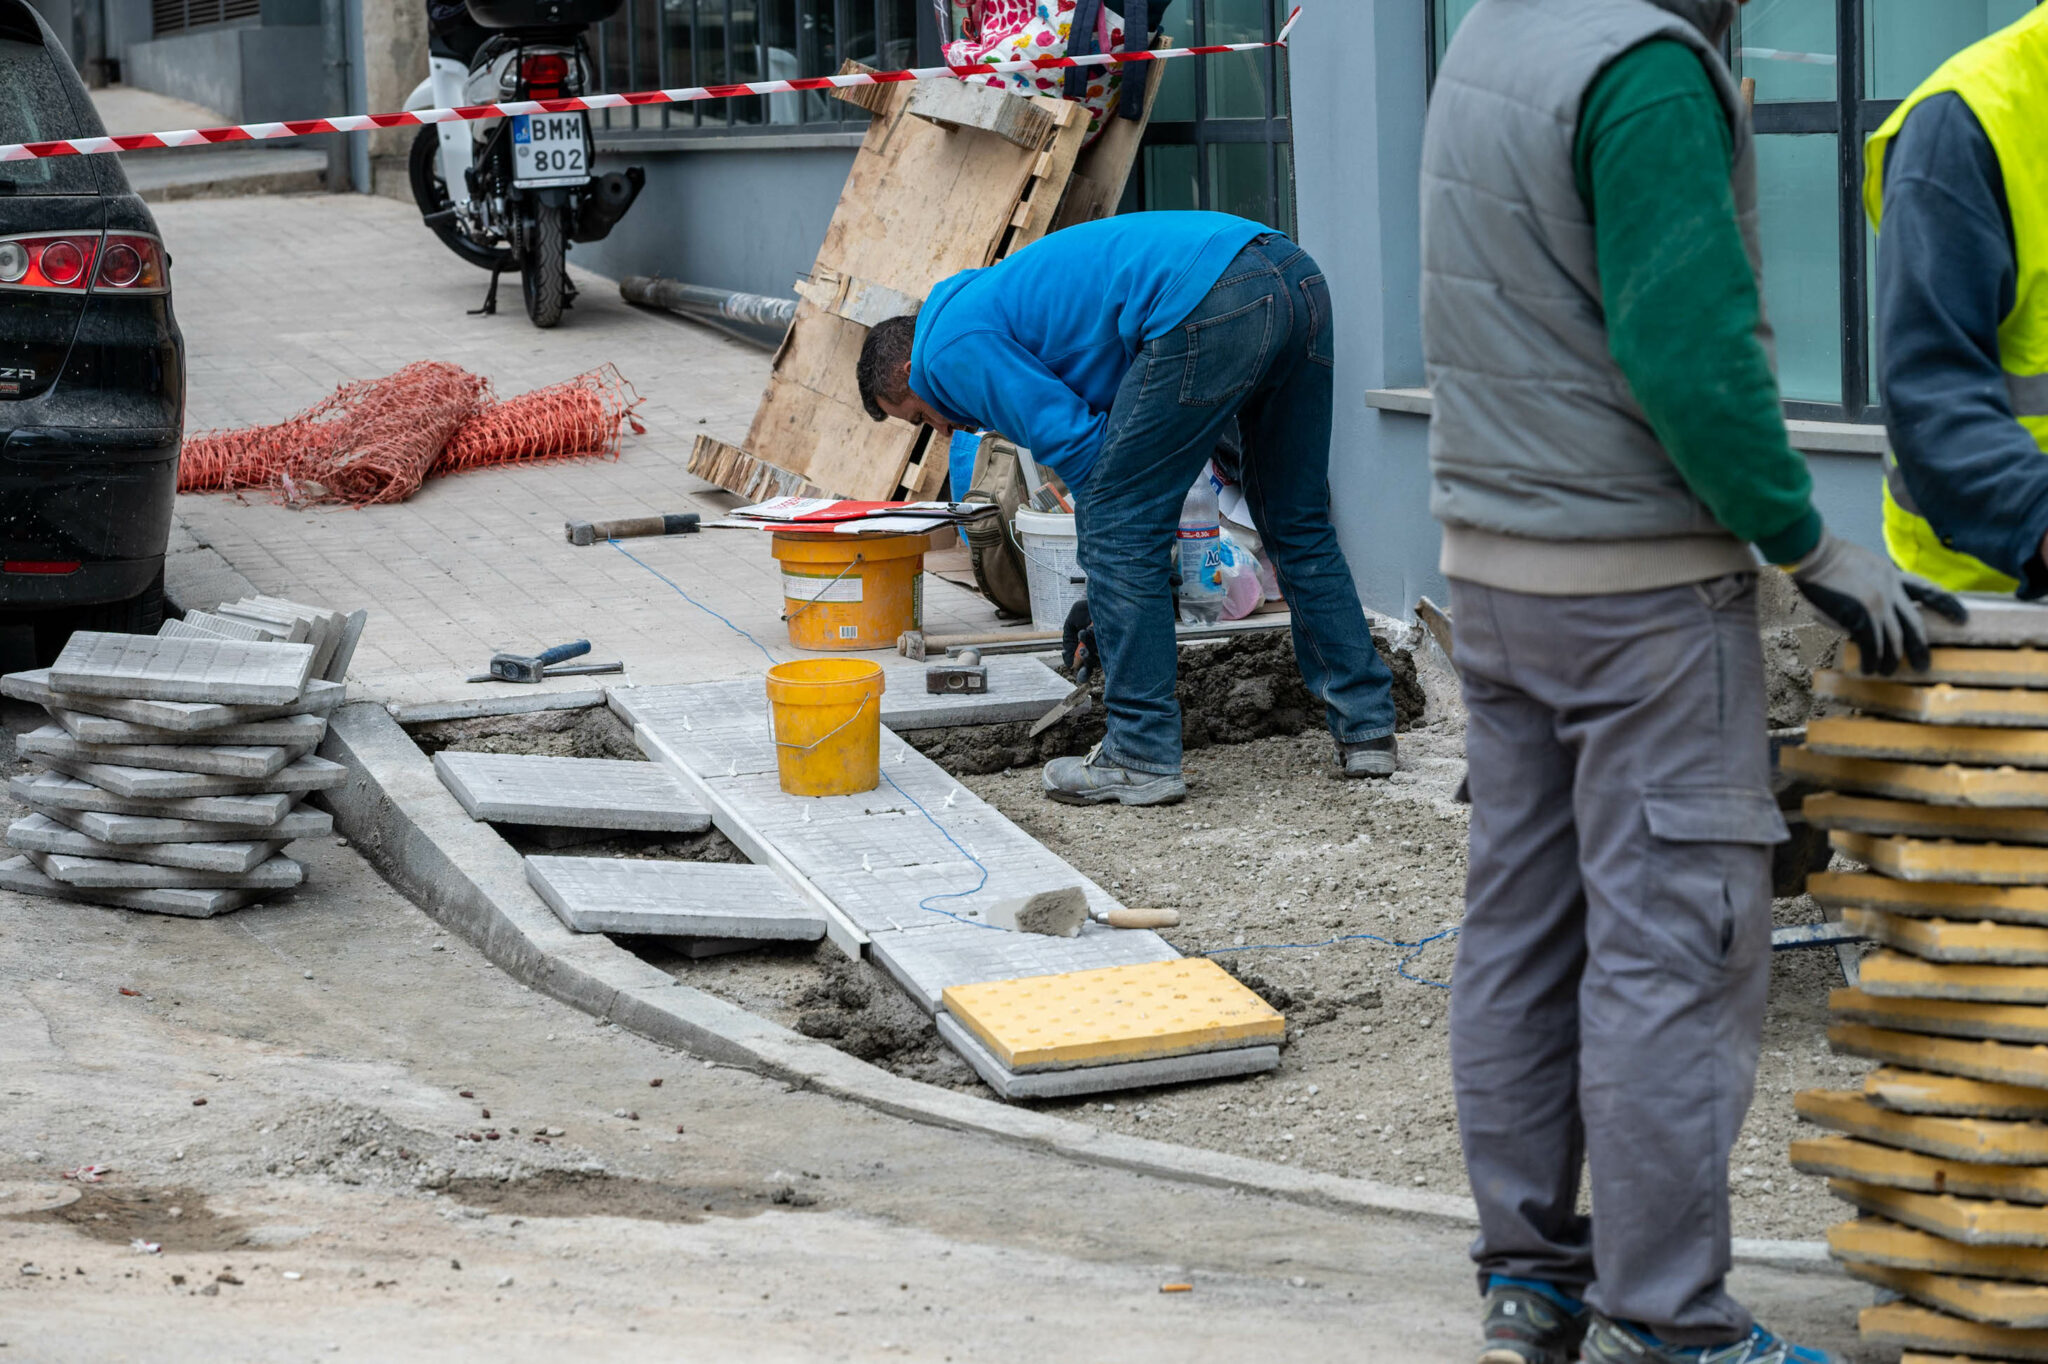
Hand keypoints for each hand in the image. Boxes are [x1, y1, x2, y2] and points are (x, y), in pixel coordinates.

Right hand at [1788, 531, 1967, 674]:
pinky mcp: (1862, 618)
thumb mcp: (1860, 565)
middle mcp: (1891, 591)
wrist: (1812, 554)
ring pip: (1894, 641)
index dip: (1947, 605)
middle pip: (1914, 625)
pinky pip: (1872, 648)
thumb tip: (1870, 609)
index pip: (1927, 590)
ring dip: (1891, 660)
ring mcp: (1879, 606)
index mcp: (1891, 574)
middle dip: (1920, 647)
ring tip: (1887, 673)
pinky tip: (1868, 669)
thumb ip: (1872, 585)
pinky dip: (1871, 661)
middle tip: (1924, 665)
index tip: (1963, 618)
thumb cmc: (1825, 557)